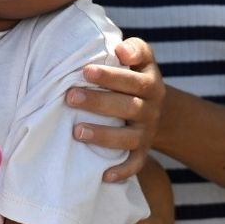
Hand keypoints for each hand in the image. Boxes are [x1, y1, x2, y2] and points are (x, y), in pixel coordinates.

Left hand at [66, 37, 163, 181]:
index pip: (132, 80)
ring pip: (129, 138)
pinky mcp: (143, 152)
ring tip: (76, 131)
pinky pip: (135, 164)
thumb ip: (134, 48)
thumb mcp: (142, 57)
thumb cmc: (135, 75)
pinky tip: (104, 175)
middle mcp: (151, 109)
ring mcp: (147, 133)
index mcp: (151, 83)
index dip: (110, 76)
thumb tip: (120, 50)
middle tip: (70, 96)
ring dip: (103, 135)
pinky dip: (122, 171)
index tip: (85, 70)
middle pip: (127, 107)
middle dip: (98, 102)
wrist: (155, 106)